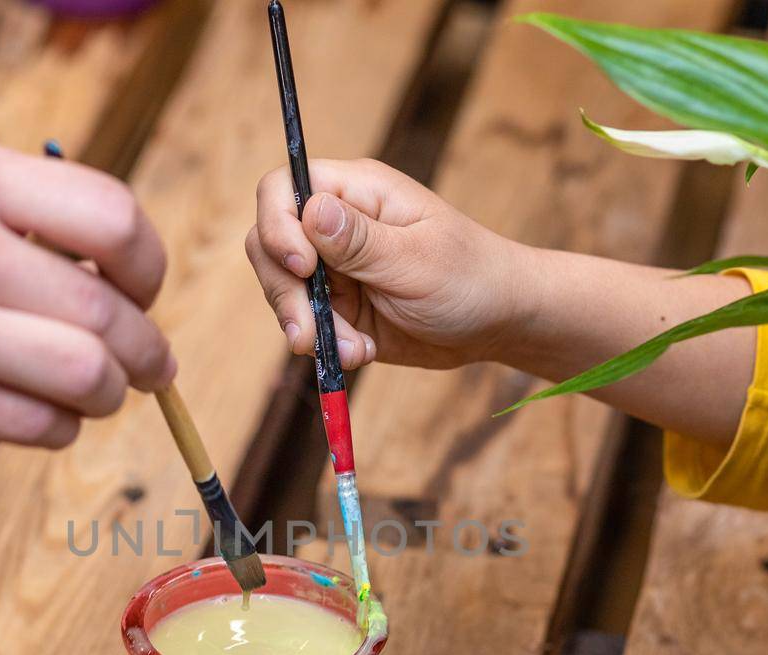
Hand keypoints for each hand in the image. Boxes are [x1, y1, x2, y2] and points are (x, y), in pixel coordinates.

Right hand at [0, 133, 173, 449]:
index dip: (148, 263)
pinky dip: (60, 425)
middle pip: (107, 313)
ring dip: (110, 391)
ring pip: (88, 377)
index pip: (111, 219)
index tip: (142, 285)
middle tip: (149, 361)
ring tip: (101, 388)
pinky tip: (40, 409)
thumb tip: (122, 272)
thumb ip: (19, 209)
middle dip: (146, 348)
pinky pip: (41, 425)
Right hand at [246, 158, 531, 371]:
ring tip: (355, 350)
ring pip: (282, 290)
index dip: (277, 225)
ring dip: (309, 327)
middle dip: (285, 293)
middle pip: (269, 244)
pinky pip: (307, 324)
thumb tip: (310, 209)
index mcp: (357, 193)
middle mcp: (335, 225)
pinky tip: (361, 352)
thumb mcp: (416, 259)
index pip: (284, 188)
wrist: (497, 323)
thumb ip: (359, 240)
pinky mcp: (337, 306)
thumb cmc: (470, 277)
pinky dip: (325, 344)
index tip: (302, 266)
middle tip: (310, 334)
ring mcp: (334, 267)